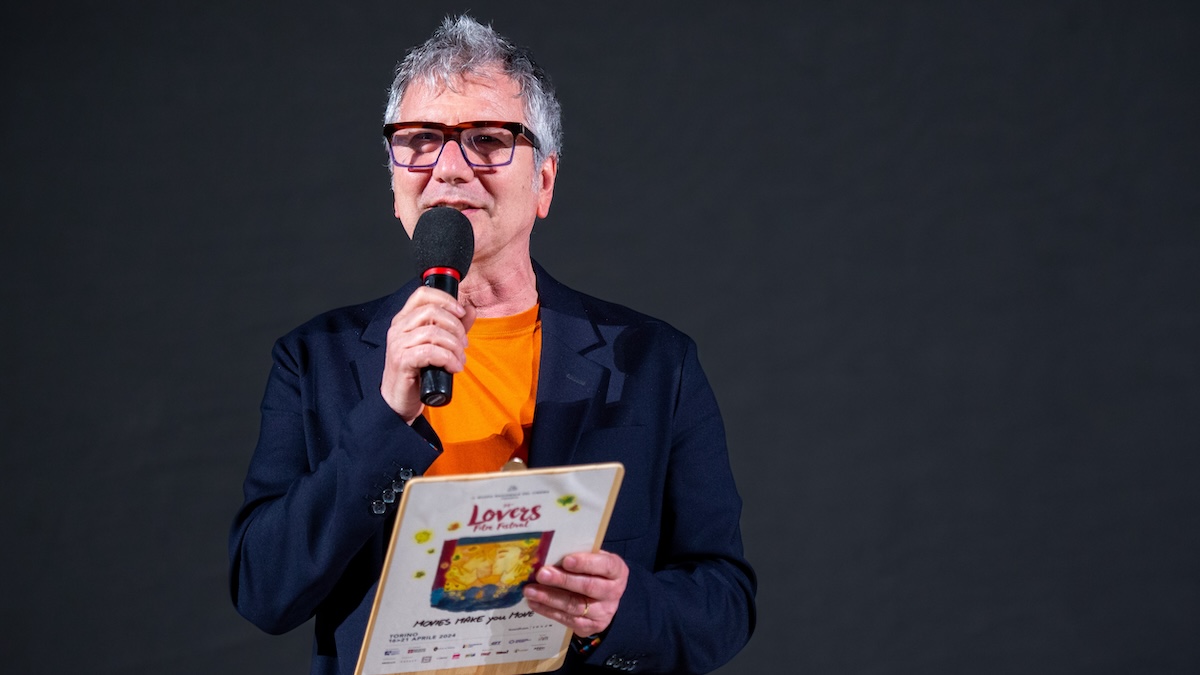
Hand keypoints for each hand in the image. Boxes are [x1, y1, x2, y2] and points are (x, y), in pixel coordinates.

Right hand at [380, 286, 475, 422]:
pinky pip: (430, 351)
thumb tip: (471, 309)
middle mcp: (398, 328)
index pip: (422, 294)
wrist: (399, 400)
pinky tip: (454, 367)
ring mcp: (398, 344)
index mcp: (405, 320)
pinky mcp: (402, 361)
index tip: (461, 312)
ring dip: (454, 346)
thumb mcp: (438, 345)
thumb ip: (454, 326)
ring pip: (433, 332)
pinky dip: (448, 358)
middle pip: (432, 311)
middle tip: (463, 344)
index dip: (445, 299)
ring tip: (459, 359)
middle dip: (455, 327)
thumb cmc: (417, 373)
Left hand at [523, 551, 627, 635]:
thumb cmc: (593, 572)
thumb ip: (579, 555)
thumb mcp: (592, 559)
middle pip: (588, 587)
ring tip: (530, 591)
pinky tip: (535, 603)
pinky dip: (549, 611)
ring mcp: (603, 612)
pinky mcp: (591, 626)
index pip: (605, 566)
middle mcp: (613, 592)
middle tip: (541, 574)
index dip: (586, 563)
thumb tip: (550, 552)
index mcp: (617, 571)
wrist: (602, 600)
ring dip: (550, 598)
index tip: (566, 560)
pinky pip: (568, 620)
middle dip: (562, 580)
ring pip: (575, 605)